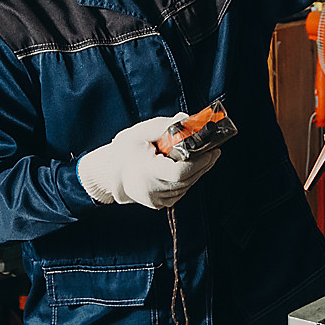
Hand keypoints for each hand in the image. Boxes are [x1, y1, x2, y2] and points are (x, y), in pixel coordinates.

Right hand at [79, 116, 222, 208]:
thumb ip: (164, 126)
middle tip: (214, 151)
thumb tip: (187, 119)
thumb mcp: (140, 132)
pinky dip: (187, 181)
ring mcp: (155, 200)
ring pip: (186, 187)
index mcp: (146, 171)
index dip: (198, 163)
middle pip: (187, 180)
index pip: (179, 173)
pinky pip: (180, 192)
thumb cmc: (124, 150)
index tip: (211, 151)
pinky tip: (189, 169)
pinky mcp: (158, 204)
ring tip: (204, 157)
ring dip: (197, 173)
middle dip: (204, 165)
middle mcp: (151, 190)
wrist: (110, 174)